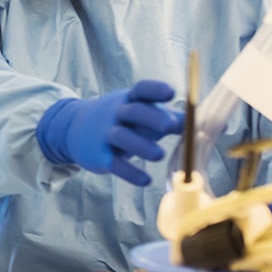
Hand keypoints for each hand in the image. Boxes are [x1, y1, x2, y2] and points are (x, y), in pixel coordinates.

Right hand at [37, 80, 182, 186]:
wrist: (75, 129)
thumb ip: (167, 116)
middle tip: (170, 126)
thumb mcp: (140, 112)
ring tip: (158, 155)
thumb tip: (197, 122)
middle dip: (151, 118)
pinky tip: (145, 180)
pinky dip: (130, 173)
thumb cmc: (121, 119)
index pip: (141, 90)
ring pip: (122, 137)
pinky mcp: (100, 156)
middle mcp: (116, 113)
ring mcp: (106, 134)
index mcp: (129, 100)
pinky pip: (115, 164)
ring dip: (140, 145)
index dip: (155, 90)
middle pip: (133, 112)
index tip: (170, 93)